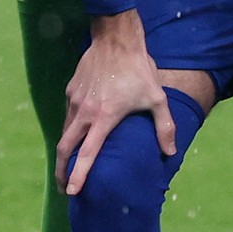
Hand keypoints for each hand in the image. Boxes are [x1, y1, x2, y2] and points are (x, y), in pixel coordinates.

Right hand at [58, 20, 175, 194]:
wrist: (115, 39)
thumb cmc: (138, 69)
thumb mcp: (156, 97)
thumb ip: (164, 126)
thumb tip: (170, 152)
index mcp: (103, 117)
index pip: (87, 153)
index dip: (78, 174)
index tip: (71, 192)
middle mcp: (84, 112)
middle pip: (65, 148)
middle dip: (62, 170)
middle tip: (64, 187)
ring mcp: (74, 101)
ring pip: (64, 132)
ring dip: (64, 151)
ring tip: (68, 165)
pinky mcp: (70, 91)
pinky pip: (67, 115)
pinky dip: (69, 130)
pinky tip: (76, 135)